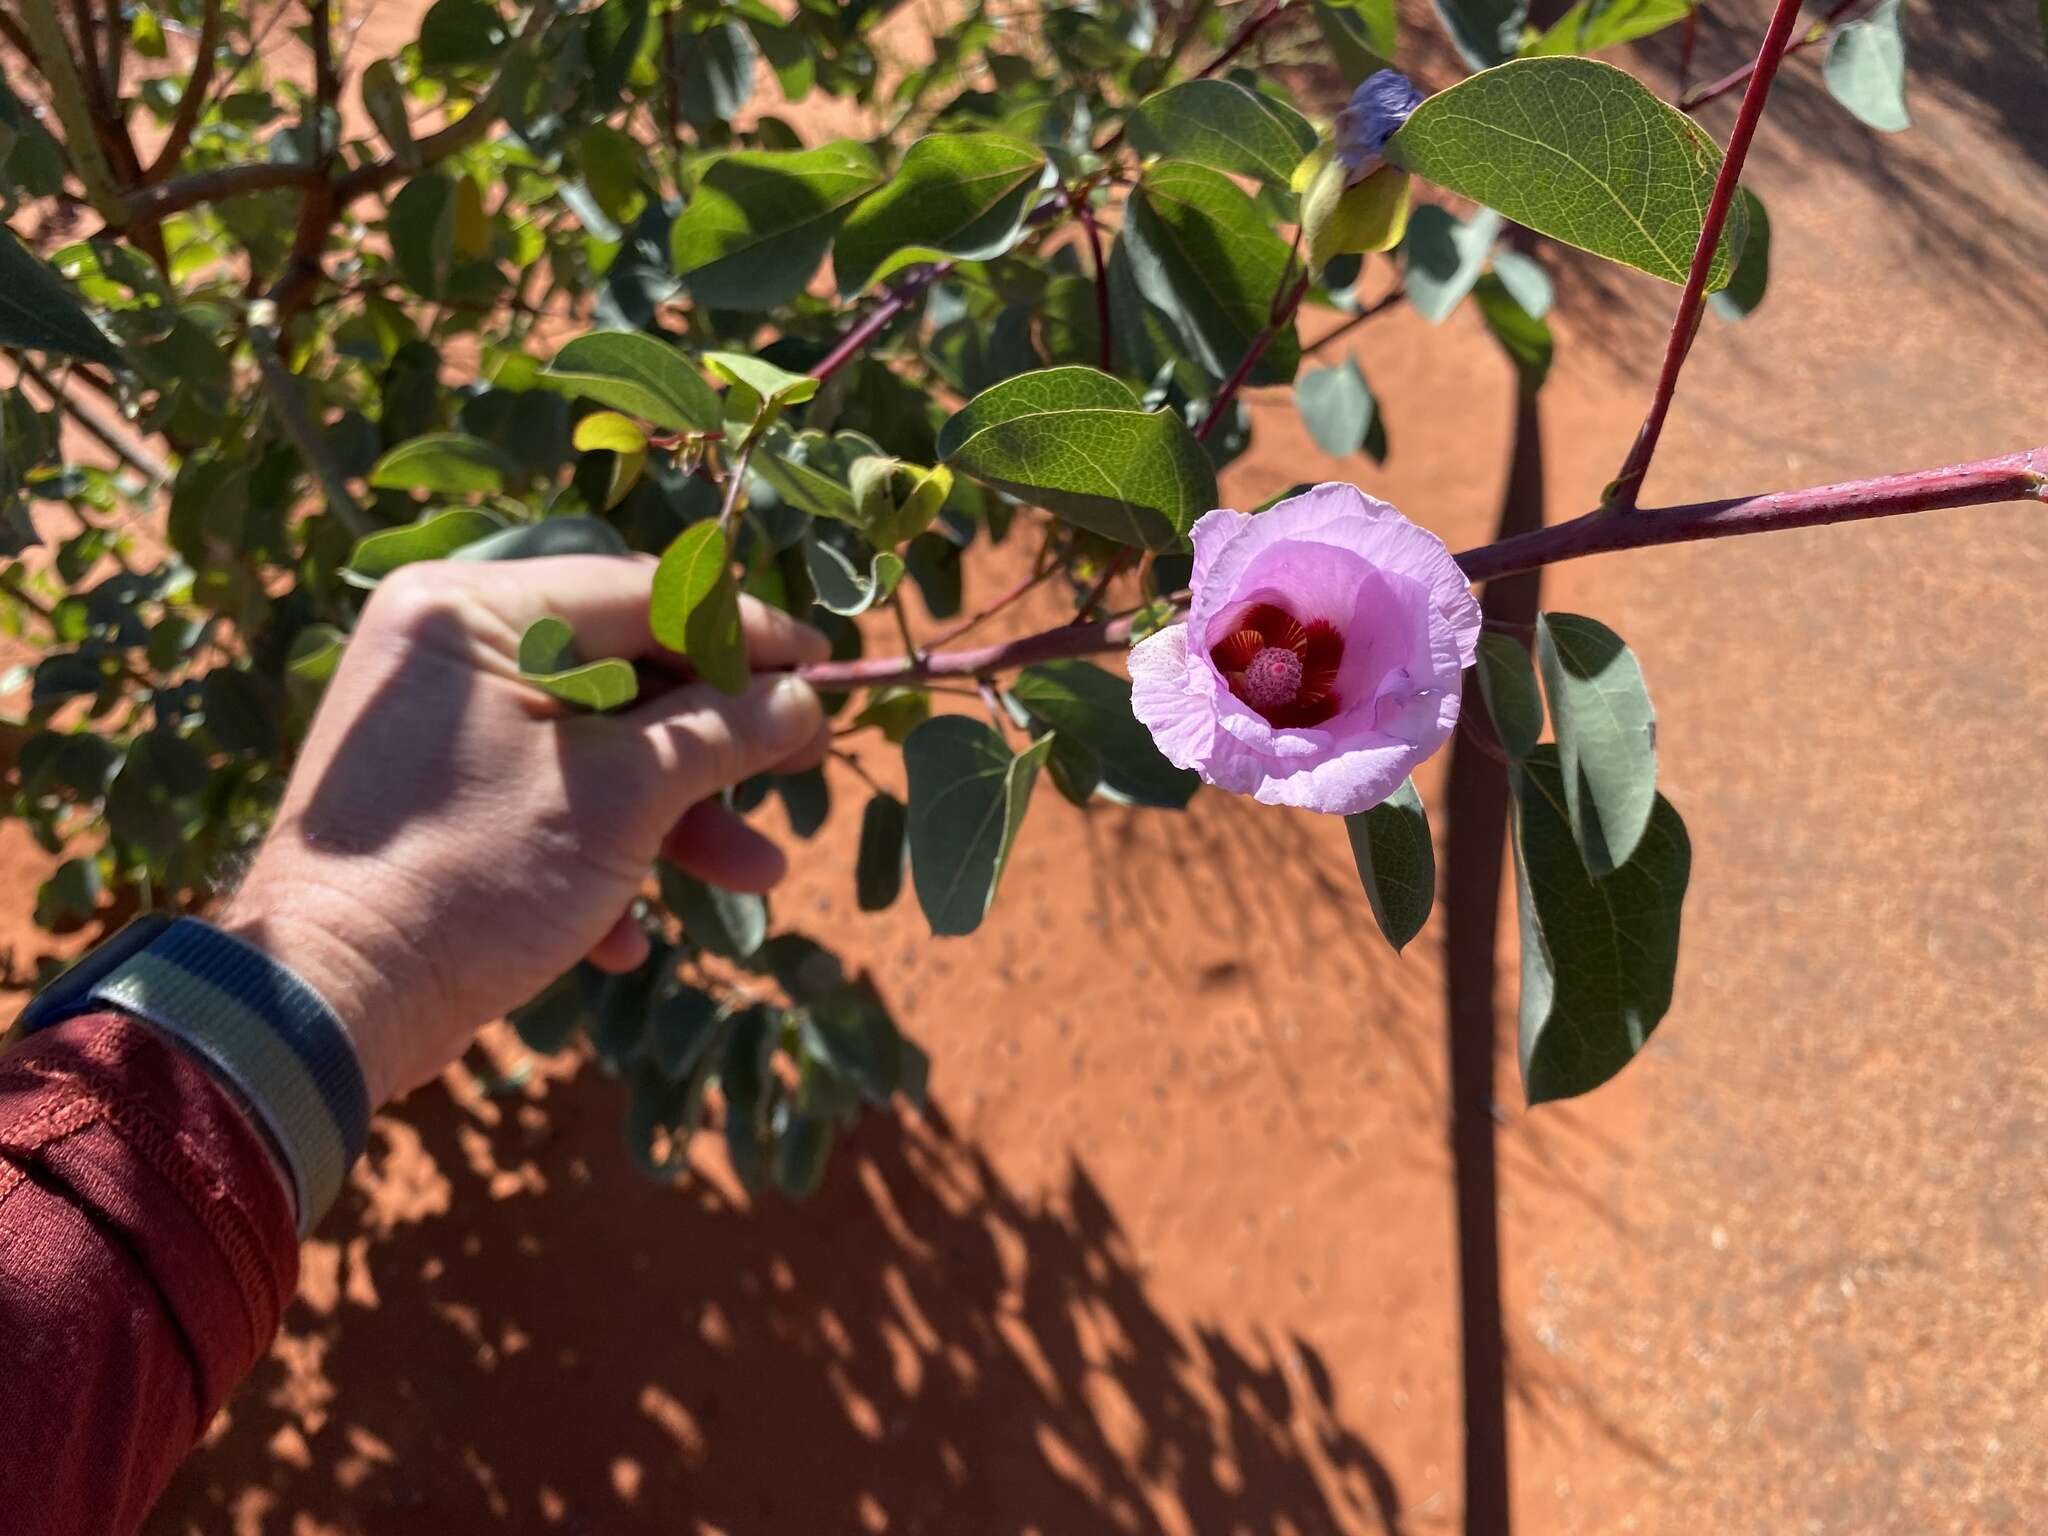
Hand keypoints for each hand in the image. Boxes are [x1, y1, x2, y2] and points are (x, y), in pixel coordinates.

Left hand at [216, 555, 827, 1106]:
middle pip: (626, 671)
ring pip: (592, 745)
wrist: (327, 1005)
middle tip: (800, 766)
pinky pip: (540, 797)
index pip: (646, 594)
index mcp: (478, 609)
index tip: (825, 669)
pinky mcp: (432, 797)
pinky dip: (597, 853)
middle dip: (715, 742)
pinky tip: (628, 940)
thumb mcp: (623, 797)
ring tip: (754, 875)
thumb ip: (722, 734)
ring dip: (676, 813)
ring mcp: (434, 723)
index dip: (748, 636)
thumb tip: (806, 702)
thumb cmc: (474, 875)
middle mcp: (446, 644)